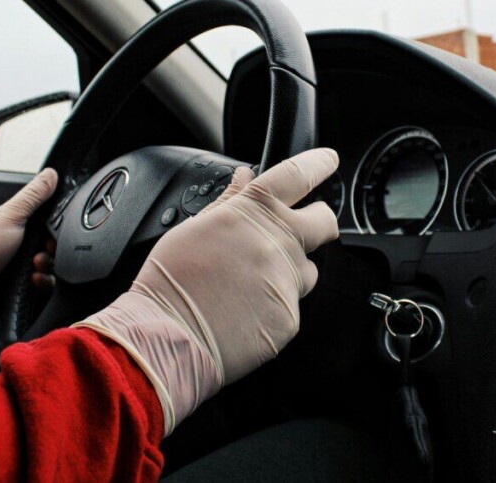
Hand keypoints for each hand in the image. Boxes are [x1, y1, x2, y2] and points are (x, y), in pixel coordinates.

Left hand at [0, 169, 57, 332]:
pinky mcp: (22, 284)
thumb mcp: (11, 215)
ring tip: (34, 266)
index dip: (55, 225)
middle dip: (52, 248)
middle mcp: (18, 244)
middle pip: (52, 244)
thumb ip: (33, 195)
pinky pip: (45, 283)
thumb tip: (50, 174)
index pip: (46, 220)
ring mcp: (20, 265)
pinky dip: (43, 282)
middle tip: (43, 249)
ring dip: (47, 266)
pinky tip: (33, 279)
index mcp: (15, 224)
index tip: (54, 229)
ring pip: (52, 264)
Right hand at [75, 148, 338, 433]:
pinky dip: (272, 308)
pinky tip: (244, 313)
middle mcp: (279, 242)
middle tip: (302, 231)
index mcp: (253, 212)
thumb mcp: (196, 227)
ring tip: (251, 286)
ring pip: (308, 271)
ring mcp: (287, 280)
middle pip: (325, 221)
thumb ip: (230, 200)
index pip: (298, 175)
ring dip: (290, 273)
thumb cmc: (172, 280)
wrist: (168, 334)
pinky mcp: (289, 316)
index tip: (328, 160)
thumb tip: (245, 175)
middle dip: (320, 221)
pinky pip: (290, 306)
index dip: (318, 164)